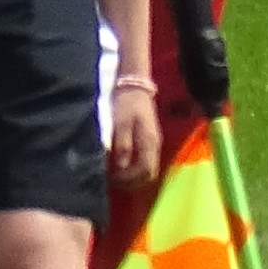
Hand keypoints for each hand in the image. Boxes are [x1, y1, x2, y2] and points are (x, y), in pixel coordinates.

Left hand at [107, 77, 163, 193]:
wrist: (134, 85)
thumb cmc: (126, 104)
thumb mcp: (121, 124)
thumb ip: (122, 146)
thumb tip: (121, 168)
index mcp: (149, 142)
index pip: (145, 171)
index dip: (129, 180)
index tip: (113, 180)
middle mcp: (155, 146)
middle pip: (149, 174)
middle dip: (133, 183)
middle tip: (114, 183)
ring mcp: (154, 143)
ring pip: (149, 169)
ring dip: (135, 177)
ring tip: (117, 177)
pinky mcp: (149, 140)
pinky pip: (146, 162)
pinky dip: (136, 169)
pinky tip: (123, 167)